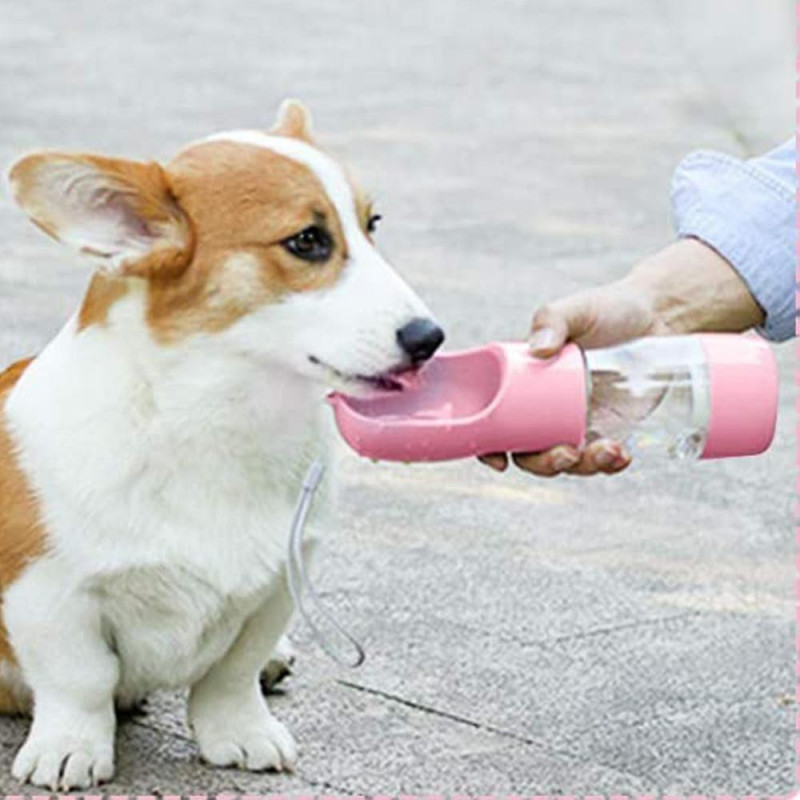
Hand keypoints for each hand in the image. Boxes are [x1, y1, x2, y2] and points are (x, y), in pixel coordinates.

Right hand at [480, 238, 764, 477]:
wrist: (658, 316)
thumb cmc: (609, 308)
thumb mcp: (576, 309)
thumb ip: (552, 321)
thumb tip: (538, 349)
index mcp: (523, 382)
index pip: (496, 421)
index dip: (490, 447)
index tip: (500, 460)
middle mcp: (544, 408)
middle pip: (528, 452)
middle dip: (543, 464)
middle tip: (567, 453)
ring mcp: (576, 422)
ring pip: (566, 461)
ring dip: (582, 467)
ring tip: (608, 450)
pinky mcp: (608, 429)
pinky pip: (601, 459)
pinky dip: (610, 464)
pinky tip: (622, 455)